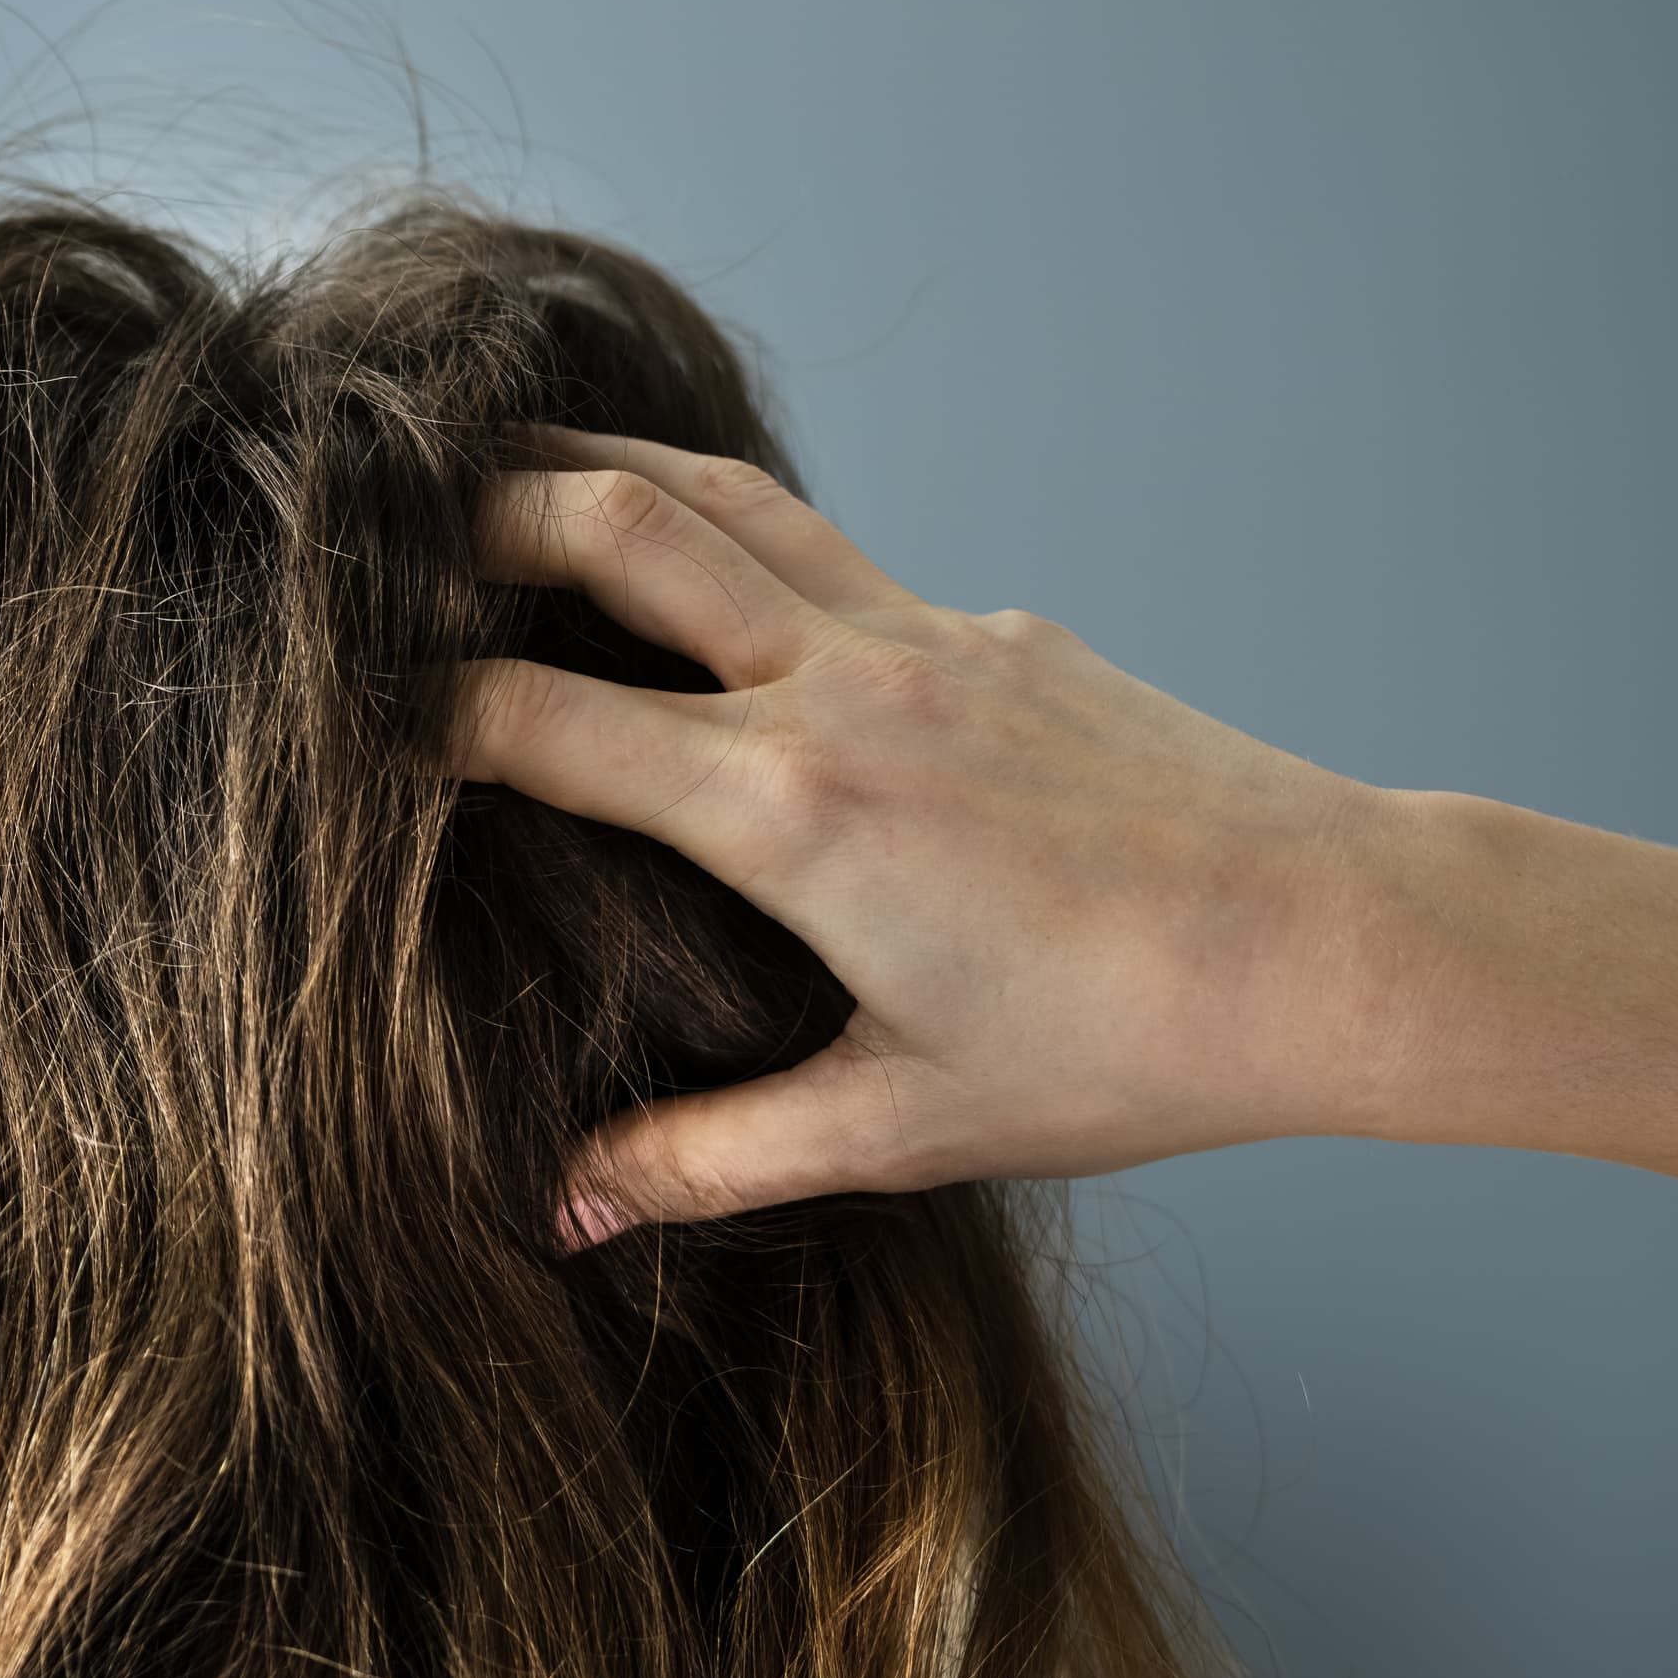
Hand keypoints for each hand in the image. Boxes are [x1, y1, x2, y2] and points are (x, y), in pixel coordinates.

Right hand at [451, 429, 1410, 1235]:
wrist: (1336, 945)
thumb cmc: (1127, 1048)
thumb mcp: (898, 1126)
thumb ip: (709, 1157)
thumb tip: (565, 1212)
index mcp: (793, 813)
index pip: (542, 722)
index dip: (415, 711)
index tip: (341, 719)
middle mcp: (844, 690)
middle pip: (618, 526)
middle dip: (479, 507)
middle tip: (375, 516)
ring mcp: (929, 637)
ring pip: (727, 495)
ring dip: (601, 467)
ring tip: (507, 466)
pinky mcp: (997, 630)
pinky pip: (831, 549)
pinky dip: (734, 535)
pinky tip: (710, 579)